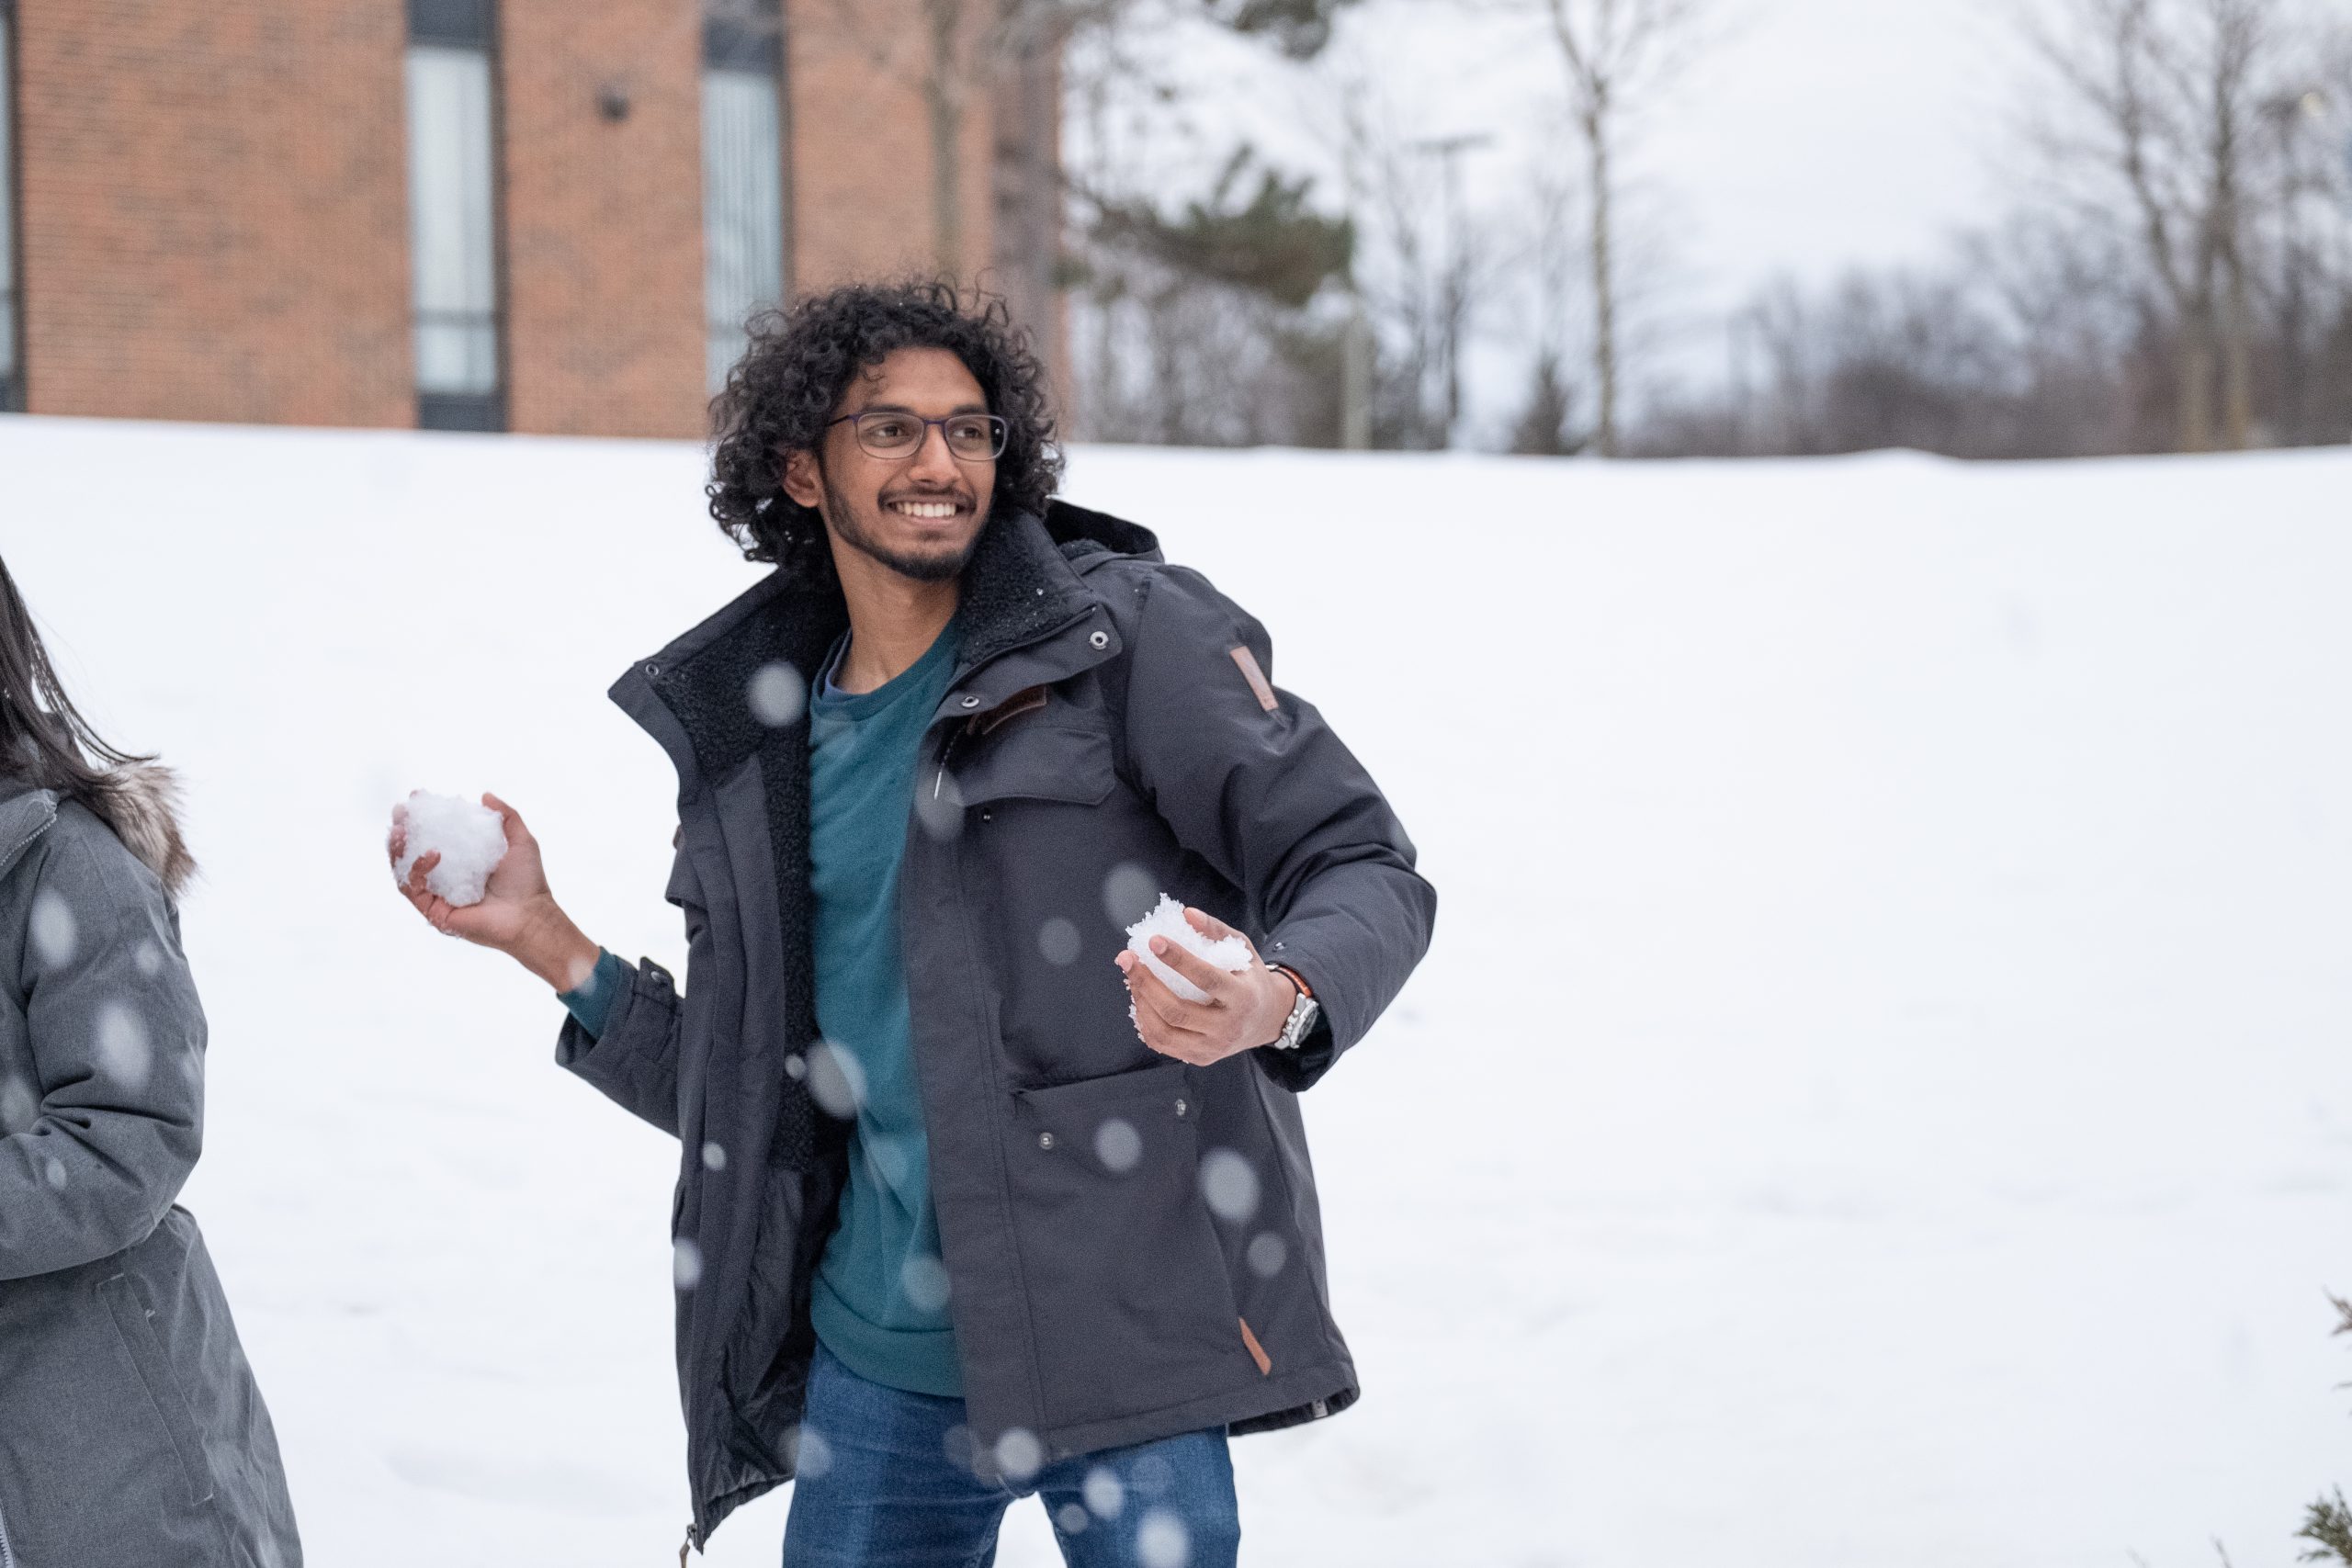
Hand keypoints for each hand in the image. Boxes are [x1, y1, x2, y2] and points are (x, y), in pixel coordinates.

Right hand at [389, 792, 599, 991]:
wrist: (530, 915)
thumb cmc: (527, 881)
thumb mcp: (520, 841)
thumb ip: (506, 817)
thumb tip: (484, 795)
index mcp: (463, 861)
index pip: (435, 836)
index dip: (424, 817)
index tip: (417, 797)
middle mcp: (447, 878)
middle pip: (413, 853)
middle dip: (403, 830)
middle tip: (400, 812)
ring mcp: (439, 896)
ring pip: (405, 871)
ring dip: (398, 849)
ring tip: (400, 829)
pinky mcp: (434, 912)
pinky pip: (414, 889)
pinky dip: (418, 869)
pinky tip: (432, 853)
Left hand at [1115, 907, 1298, 1066]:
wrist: (1268, 1019)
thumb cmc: (1251, 979)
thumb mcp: (1243, 949)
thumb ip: (1216, 930)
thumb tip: (1186, 913)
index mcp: (1243, 998)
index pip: (1206, 979)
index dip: (1178, 960)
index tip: (1154, 941)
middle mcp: (1228, 1027)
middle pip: (1177, 1010)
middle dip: (1145, 982)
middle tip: (1127, 958)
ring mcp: (1213, 1047)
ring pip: (1165, 1032)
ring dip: (1141, 1002)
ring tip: (1131, 978)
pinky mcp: (1201, 1058)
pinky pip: (1164, 1045)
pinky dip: (1145, 1022)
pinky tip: (1140, 1000)